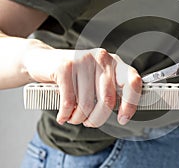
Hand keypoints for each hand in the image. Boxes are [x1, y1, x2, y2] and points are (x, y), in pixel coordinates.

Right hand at [24, 46, 141, 126]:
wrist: (42, 60)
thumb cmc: (75, 76)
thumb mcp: (97, 80)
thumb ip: (110, 92)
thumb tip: (123, 114)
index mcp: (115, 62)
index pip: (132, 82)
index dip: (131, 104)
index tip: (123, 119)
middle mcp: (102, 58)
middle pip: (108, 100)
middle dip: (97, 119)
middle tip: (89, 122)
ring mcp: (83, 60)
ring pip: (86, 104)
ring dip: (79, 118)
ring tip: (73, 118)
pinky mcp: (65, 66)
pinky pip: (69, 102)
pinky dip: (65, 115)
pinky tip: (63, 116)